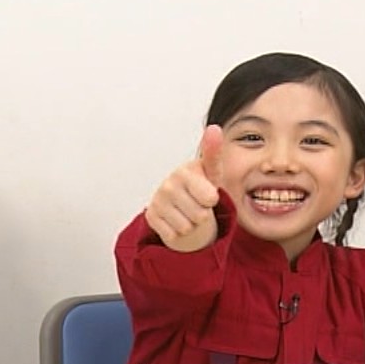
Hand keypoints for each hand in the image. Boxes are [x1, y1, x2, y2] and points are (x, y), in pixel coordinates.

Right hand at [144, 125, 225, 252]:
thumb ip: (213, 152)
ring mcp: (157, 201)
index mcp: (184, 172)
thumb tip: (214, 128)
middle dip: (202, 215)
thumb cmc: (200, 186)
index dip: (212, 201)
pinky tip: (177, 220)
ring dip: (191, 225)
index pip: (210, 199)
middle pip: (200, 216)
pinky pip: (173, 235)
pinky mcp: (150, 216)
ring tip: (188, 212)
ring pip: (187, 228)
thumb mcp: (211, 172)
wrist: (180, 202)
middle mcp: (168, 184)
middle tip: (197, 205)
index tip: (207, 192)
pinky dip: (178, 233)